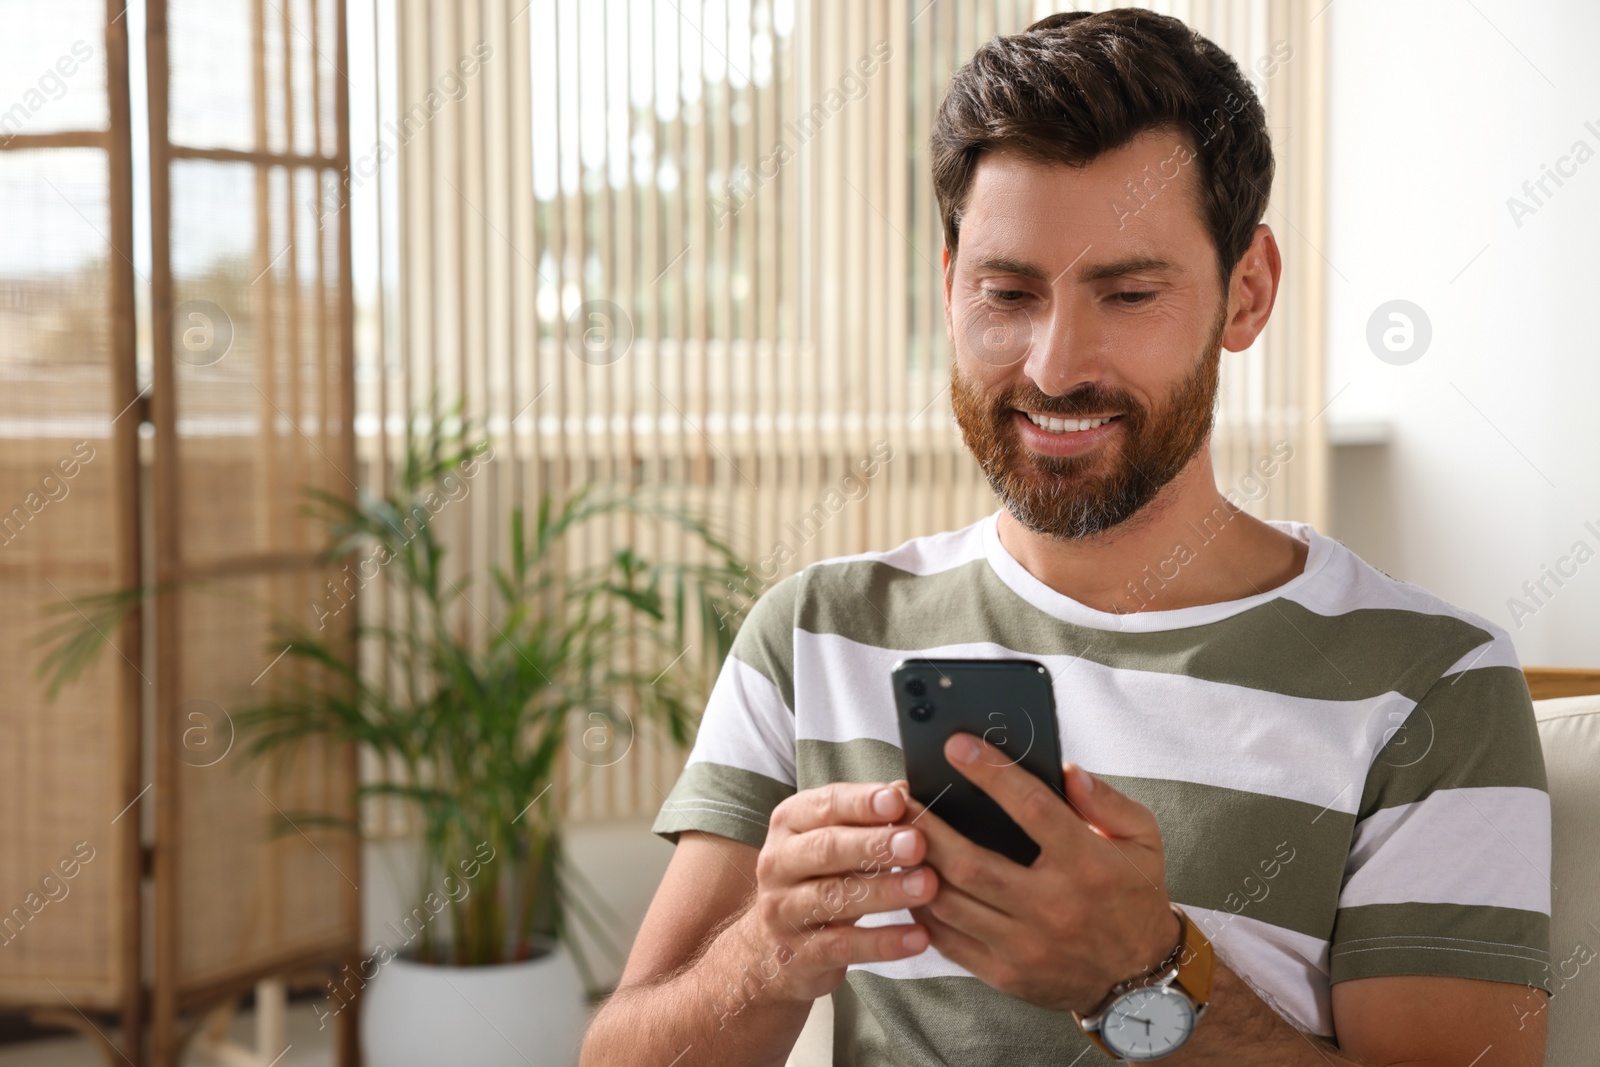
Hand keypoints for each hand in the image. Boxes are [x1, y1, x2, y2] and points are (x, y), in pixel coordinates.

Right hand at [734, 782, 940, 1002]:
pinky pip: (844, 947)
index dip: (861, 803)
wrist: (769, 951)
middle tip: (917, 844)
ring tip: (927, 886)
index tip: (898, 801)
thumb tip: (905, 790)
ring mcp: (783, 911)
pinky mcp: (798, 954)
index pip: (824, 805)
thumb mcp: (833, 842)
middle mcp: (779, 863)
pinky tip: (919, 937)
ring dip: (885, 892)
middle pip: (826, 849)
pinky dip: (884, 943)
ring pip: (834, 898)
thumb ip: (866, 817)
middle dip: (874, 845)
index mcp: (789, 824)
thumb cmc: (815, 880)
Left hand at [901, 732, 1180, 1014]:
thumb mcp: (1142, 838)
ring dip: (916, 867)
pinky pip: (948, 940)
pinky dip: (923, 908)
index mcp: (1087, 864)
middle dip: (927, 826)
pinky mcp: (1006, 973)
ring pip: (950, 902)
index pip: (1031, 808)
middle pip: (970, 861)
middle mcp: (1053, 906)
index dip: (990, 772)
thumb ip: (1106, 800)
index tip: (957, 746)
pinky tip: (911, 881)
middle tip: (903, 797)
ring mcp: (1026, 945)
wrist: (1140, 980)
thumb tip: (1065, 771)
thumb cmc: (1134, 896)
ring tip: (897, 836)